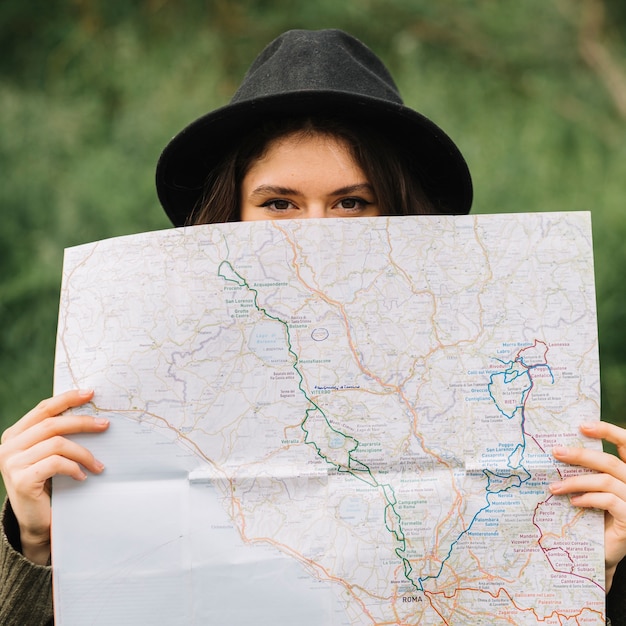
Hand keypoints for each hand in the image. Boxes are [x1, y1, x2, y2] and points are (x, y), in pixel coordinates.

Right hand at [0, 390, 108, 564]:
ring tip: (99, 464)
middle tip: (105, 425)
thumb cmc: (47, 483)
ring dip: (84, 453)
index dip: (67, 399)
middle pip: (52, 424)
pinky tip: (83, 476)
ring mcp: (11, 463)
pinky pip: (56, 464)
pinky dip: (74, 468)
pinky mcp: (21, 480)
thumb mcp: (48, 455)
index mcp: (14, 435)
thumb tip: (92, 413)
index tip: (90, 393)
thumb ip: (56, 435)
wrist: (35, 521)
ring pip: (57, 444)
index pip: (43, 409)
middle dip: (82, 422)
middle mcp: (8, 447)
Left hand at [549, 421, 625, 592]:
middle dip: (581, 455)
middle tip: (556, 452)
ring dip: (576, 481)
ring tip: (555, 487)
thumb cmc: (595, 517)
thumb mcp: (592, 490)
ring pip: (606, 481)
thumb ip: (588, 472)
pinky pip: (609, 500)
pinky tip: (573, 502)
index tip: (582, 426)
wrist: (602, 552)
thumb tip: (560, 449)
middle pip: (610, 461)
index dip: (608, 431)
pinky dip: (588, 498)